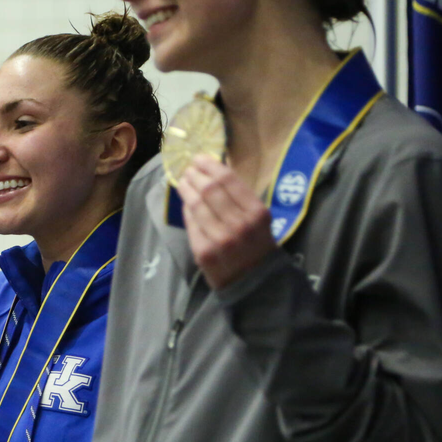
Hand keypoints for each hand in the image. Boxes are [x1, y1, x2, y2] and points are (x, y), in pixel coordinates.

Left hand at [177, 155, 276, 289]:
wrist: (255, 284)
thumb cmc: (257, 245)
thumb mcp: (258, 219)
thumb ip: (239, 197)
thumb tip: (212, 170)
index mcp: (257, 212)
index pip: (228, 179)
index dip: (209, 164)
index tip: (199, 157)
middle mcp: (239, 225)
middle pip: (208, 189)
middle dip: (194, 174)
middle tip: (188, 168)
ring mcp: (220, 240)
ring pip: (196, 204)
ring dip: (186, 188)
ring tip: (183, 181)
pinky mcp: (204, 252)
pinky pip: (191, 223)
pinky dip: (187, 209)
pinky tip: (187, 203)